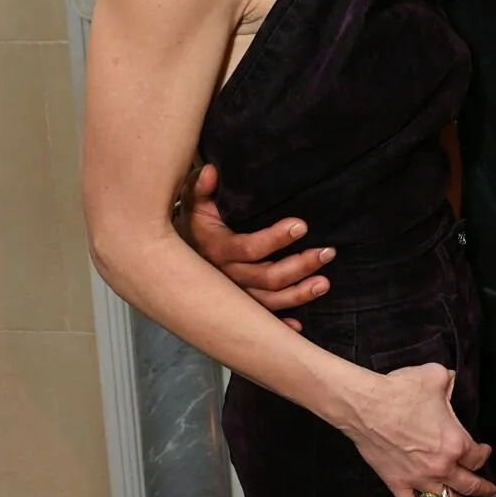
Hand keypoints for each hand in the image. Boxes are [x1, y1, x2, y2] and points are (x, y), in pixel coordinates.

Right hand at [181, 163, 332, 331]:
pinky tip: (298, 326)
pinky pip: (259, 320)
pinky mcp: (237, 307)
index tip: (301, 225)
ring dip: (299, 294)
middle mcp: (224, 277)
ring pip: (268, 302)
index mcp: (215, 249)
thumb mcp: (192, 203)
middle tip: (327, 253)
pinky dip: (278, 326)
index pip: (250, 248)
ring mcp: (232, 296)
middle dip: (300, 266)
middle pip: (267, 277)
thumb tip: (210, 170)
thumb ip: (200, 187)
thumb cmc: (191, 224)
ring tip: (324, 283)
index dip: (276, 238)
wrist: (168, 259)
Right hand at [345, 360, 495, 496]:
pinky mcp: (398, 484)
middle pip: (468, 484)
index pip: (478, 457)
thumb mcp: (435, 377)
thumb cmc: (400, 390)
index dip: (484, 455)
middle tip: (490, 494)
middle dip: (483, 490)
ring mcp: (419, 478)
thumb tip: (452, 379)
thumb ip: (450, 381)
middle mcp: (441, 466)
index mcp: (455, 443)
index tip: (485, 452)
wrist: (364, 405)